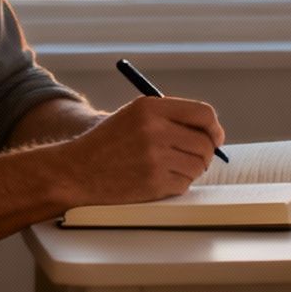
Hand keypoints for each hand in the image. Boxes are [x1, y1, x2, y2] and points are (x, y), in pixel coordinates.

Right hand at [55, 96, 224, 206]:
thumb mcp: (135, 116)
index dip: (213, 127)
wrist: (75, 171)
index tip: (214, 136)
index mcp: (150, 107)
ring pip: (198, 165)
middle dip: (206, 153)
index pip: (203, 113)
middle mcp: (154, 129)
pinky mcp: (153, 182)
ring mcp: (154, 157)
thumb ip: (171, 117)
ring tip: (169, 168)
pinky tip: (157, 179)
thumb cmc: (108, 143)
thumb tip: (212, 131)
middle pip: (205, 142)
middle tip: (195, 157)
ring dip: (191, 170)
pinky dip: (177, 184)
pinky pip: (184, 184)